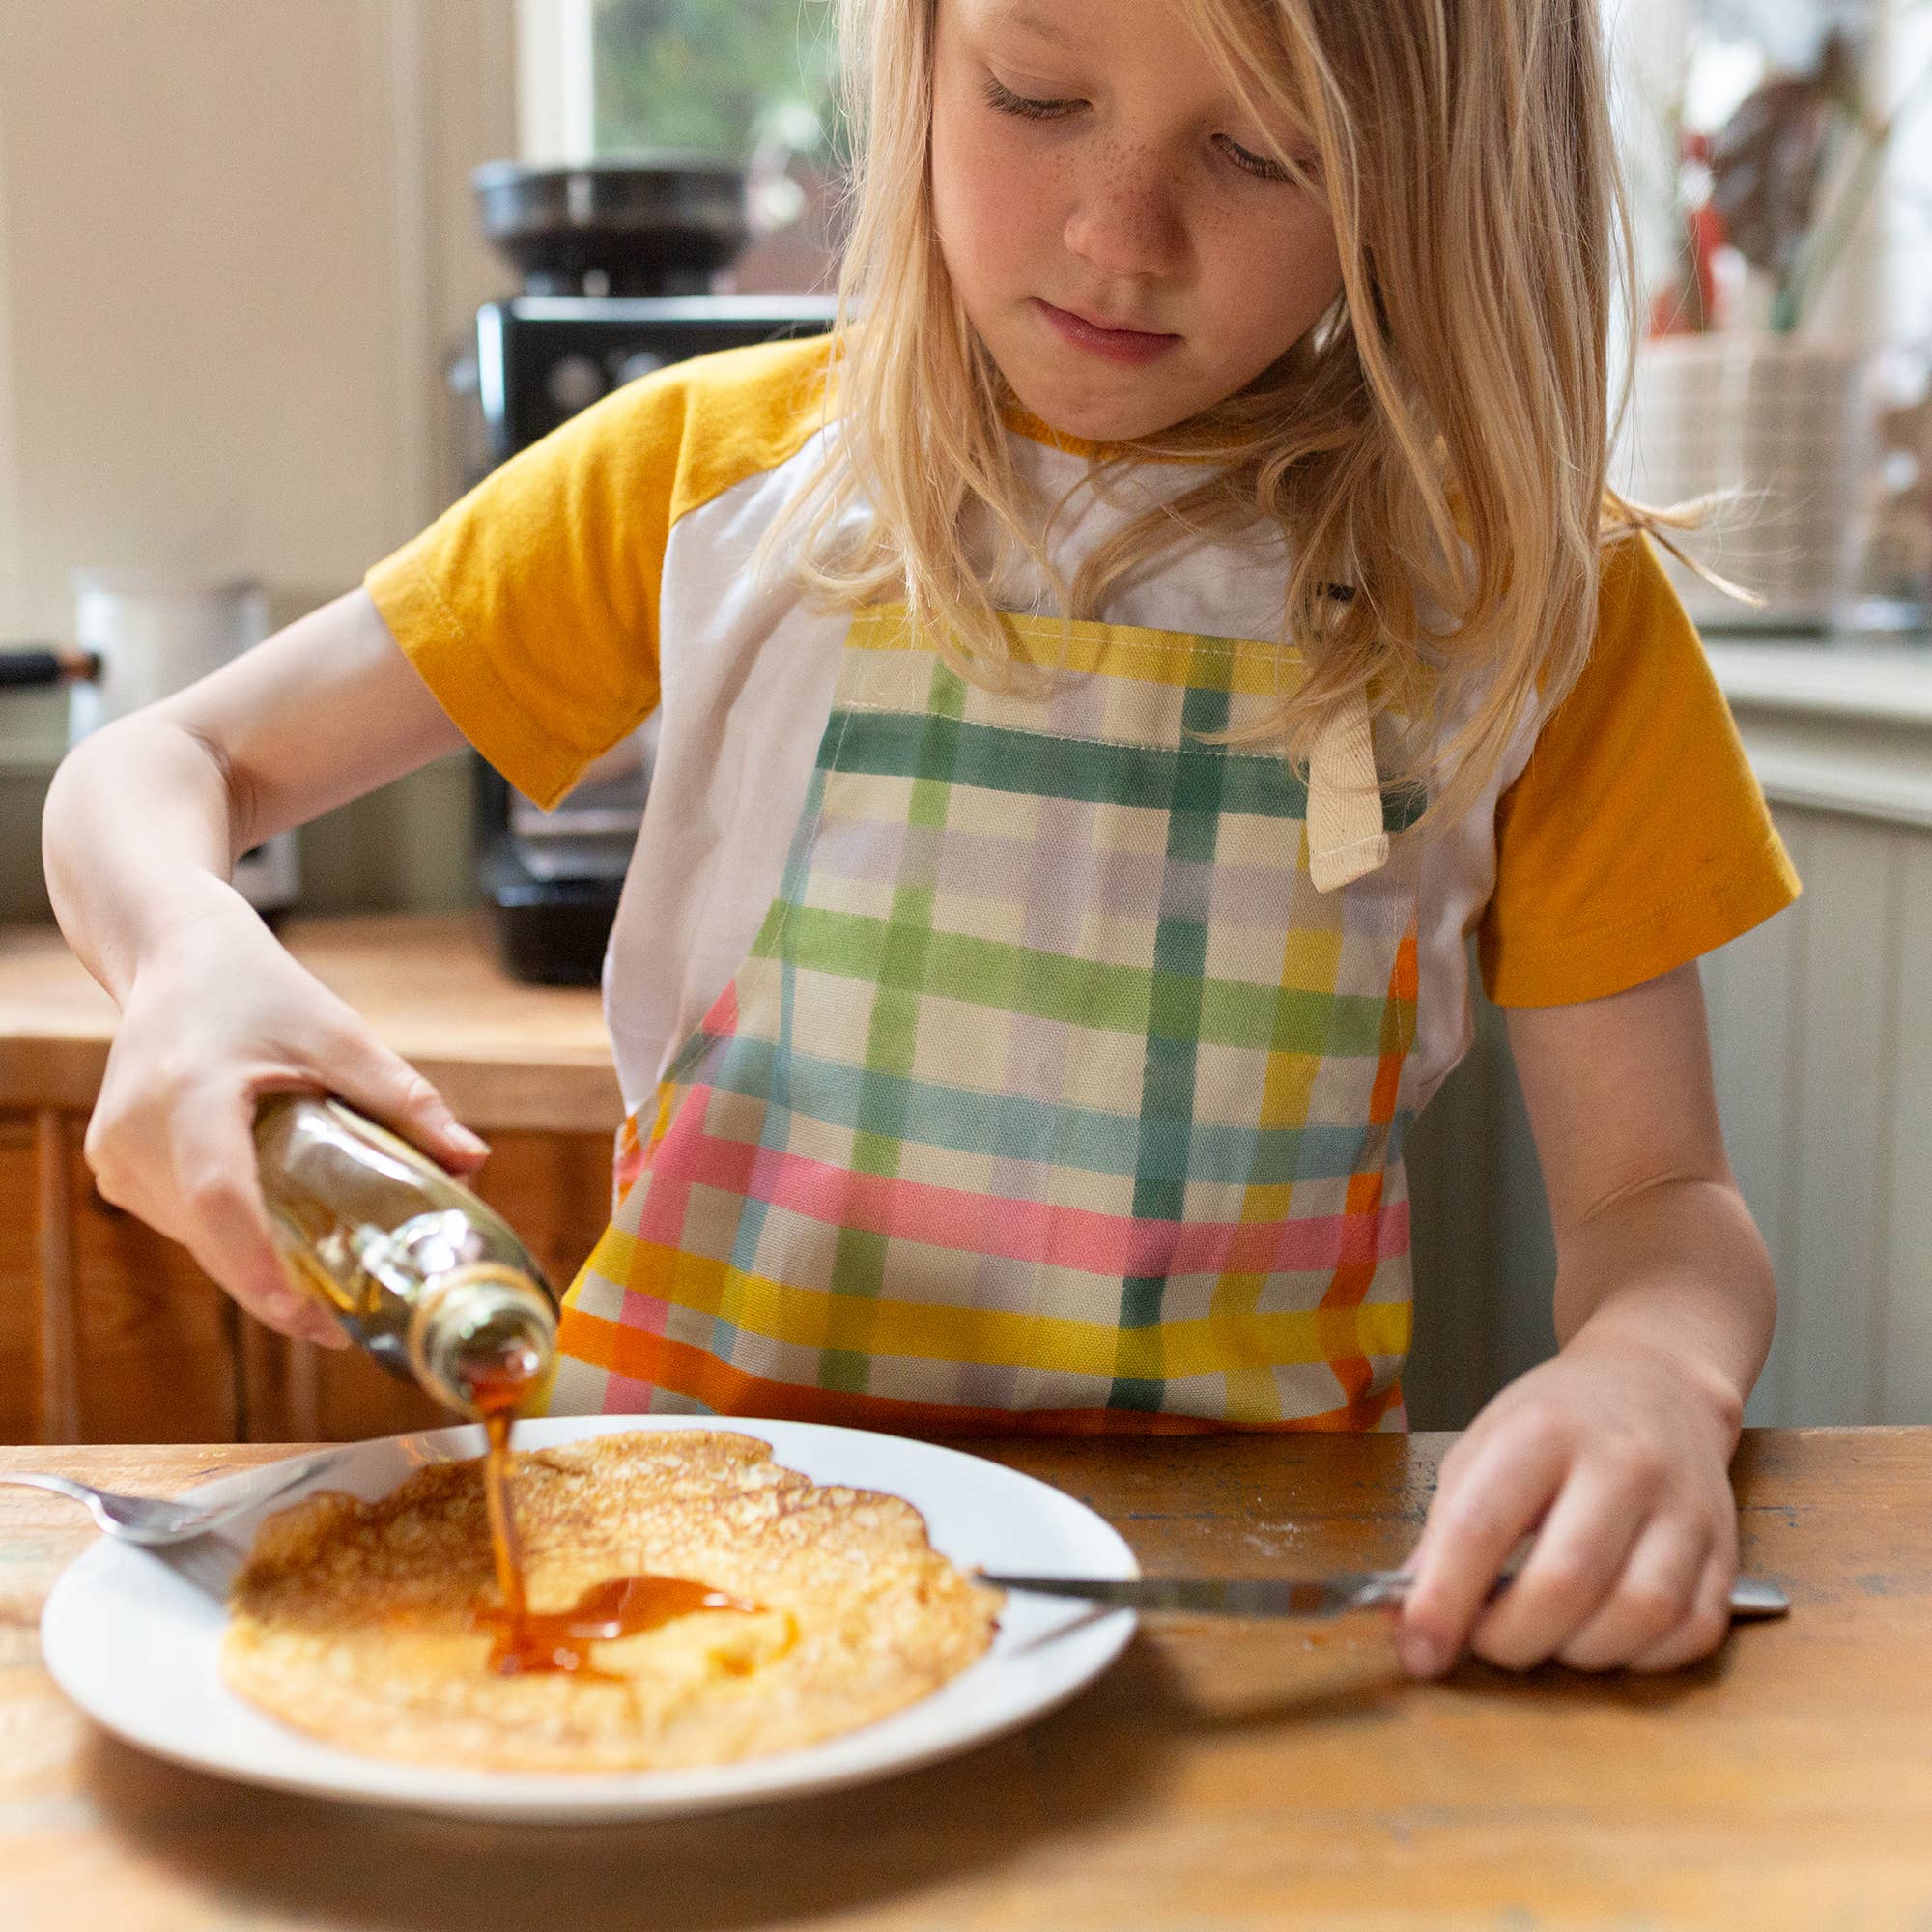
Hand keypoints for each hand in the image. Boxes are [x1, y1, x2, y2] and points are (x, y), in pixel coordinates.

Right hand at [83, 890, 489, 1347]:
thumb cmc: (255, 988)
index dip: (261, 1265)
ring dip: (254, 1266)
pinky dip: (229, 1237)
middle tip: (346, 1327)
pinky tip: (277, 1244)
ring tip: (326, 1292)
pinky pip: (180, 1222)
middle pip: (210, 1235)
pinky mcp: (113, 1166)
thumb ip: (402, 1098)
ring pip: (194, 1238)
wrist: (171, 954)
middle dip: (276, 1288)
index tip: (311, 1314)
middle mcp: (136, 1132)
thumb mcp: (337, 1034)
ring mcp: (117, 1154)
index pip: (221, 1197)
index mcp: (189, 1093)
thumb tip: (473, 1161)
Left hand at [1397, 1340, 1742, 1676]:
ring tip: (1546, 1638)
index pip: (1482, 1524)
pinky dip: (1642, 1657)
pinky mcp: (1727, 1551)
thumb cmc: (1558, 1422)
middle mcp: (1624, 1464)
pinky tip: (1605, 1636)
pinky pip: (1693, 1632)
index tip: (1418, 1650)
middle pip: (1568, 1580)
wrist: (1658, 1385)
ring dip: (1580, 1653)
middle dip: (1512, 1639)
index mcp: (1544, 1431)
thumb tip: (1413, 1615)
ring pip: (1641, 1613)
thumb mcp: (1484, 1446)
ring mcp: (1686, 1508)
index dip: (1443, 1600)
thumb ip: (1447, 1529)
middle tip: (1485, 1645)